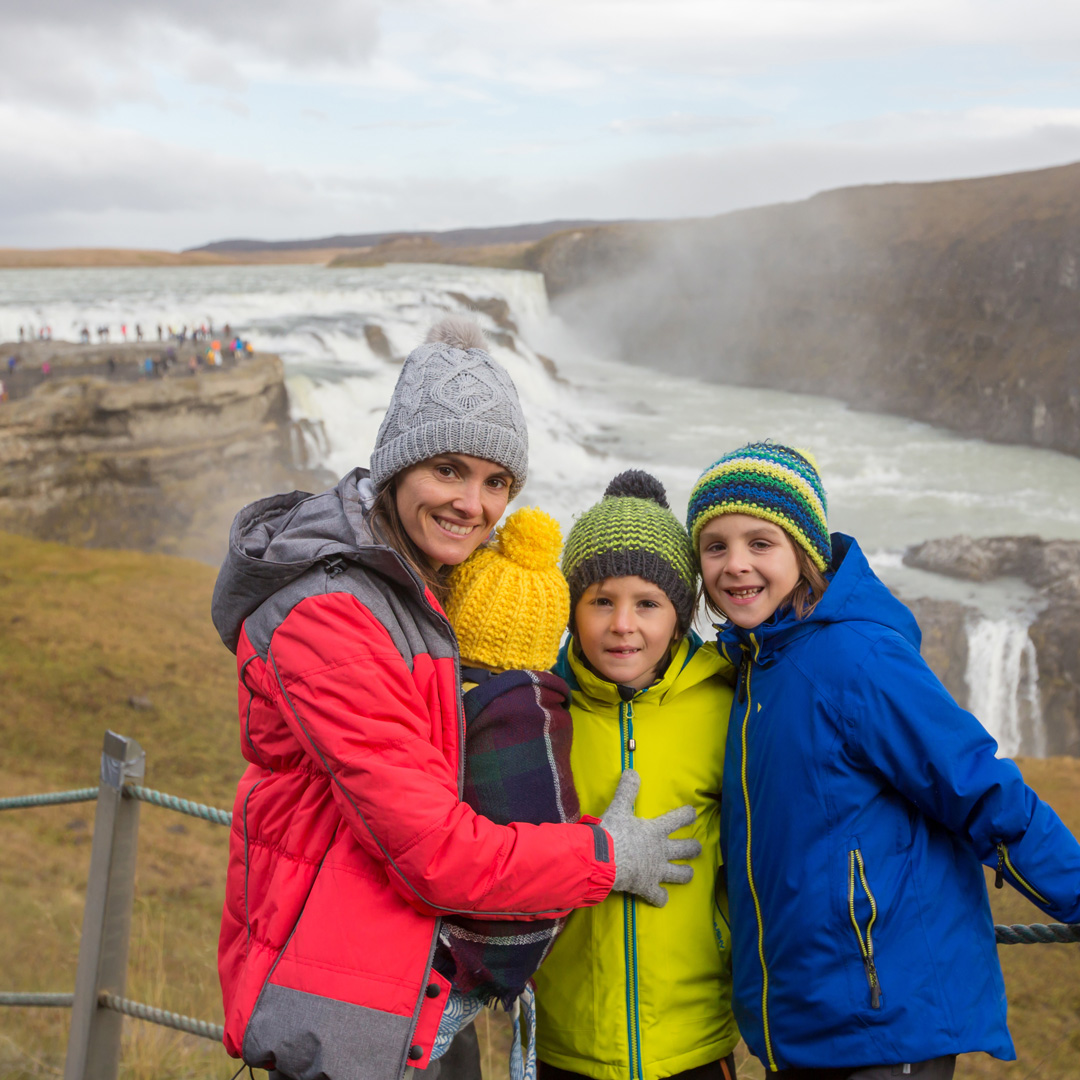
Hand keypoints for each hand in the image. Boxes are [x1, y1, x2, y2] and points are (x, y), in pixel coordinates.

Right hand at [599, 769, 700, 906]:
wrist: (602, 859)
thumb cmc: (612, 832)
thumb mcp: (619, 808)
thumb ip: (627, 790)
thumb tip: (632, 771)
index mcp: (655, 830)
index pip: (677, 819)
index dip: (687, 815)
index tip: (693, 813)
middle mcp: (661, 851)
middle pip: (685, 849)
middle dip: (693, 848)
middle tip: (697, 847)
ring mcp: (656, 870)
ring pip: (680, 874)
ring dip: (686, 874)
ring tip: (689, 873)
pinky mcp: (647, 887)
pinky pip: (659, 897)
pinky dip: (660, 898)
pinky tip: (661, 899)